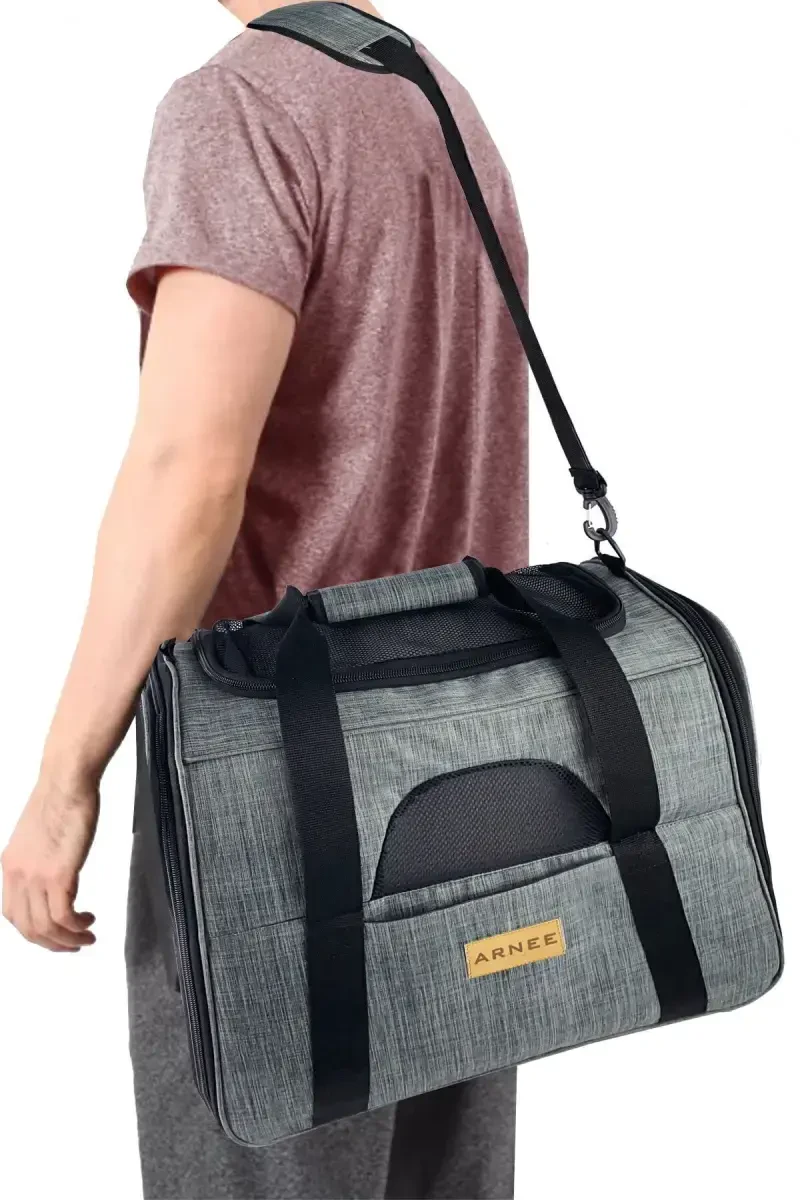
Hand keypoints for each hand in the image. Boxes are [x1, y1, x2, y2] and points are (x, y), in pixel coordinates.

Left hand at [2, 774, 98, 951]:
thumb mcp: (38, 836)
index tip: (54, 933)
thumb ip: (39, 859)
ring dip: (67, 940)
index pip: (13, 914)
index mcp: (10, 865)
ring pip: (45, 928)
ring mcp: (36, 876)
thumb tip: (53, 876)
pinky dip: (76, 927)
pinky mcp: (59, 874)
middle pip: (27, 928)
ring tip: (87, 937)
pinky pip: (63, 916)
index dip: (34, 931)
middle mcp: (18, 875)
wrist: (67, 781)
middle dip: (51, 943)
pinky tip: (89, 922)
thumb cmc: (60, 798)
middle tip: (73, 944)